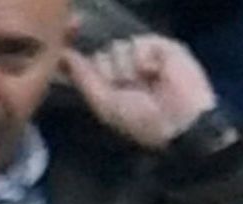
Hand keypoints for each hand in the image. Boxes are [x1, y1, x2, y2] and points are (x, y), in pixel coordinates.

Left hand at [63, 33, 219, 145]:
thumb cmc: (140, 120)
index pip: (87, 63)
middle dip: (110, 73)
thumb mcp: (105, 104)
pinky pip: (139, 42)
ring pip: (118, 47)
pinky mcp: (161, 47)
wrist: (179, 121)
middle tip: (128, 89)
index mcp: (108, 83)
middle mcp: (123, 68)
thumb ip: (83, 78)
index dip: (84, 66)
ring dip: (128, 69)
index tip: (85, 73)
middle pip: (101, 54)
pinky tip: (155, 73)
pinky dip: (144, 59)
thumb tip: (63, 55)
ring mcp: (142, 56)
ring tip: (145, 83)